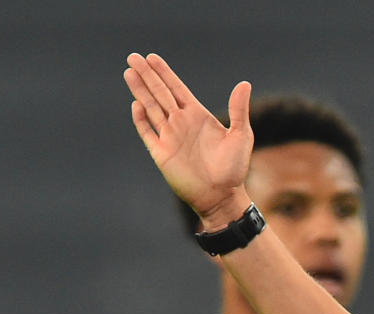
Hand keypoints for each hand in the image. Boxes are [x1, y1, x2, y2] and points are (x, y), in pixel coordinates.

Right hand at [123, 52, 254, 228]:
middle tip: (133, 57)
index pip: (176, 88)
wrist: (222, 196)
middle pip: (160, 93)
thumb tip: (244, 84)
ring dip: (140, 90)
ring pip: (151, 108)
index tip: (152, 57)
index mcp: (197, 115)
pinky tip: (136, 104)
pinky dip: (141, 119)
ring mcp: (170, 137)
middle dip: (147, 75)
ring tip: (129, 72)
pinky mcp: (162, 153)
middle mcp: (181, 123)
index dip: (164, 73)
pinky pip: (148, 132)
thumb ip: (239, 110)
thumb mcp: (240, 136)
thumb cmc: (234, 168)